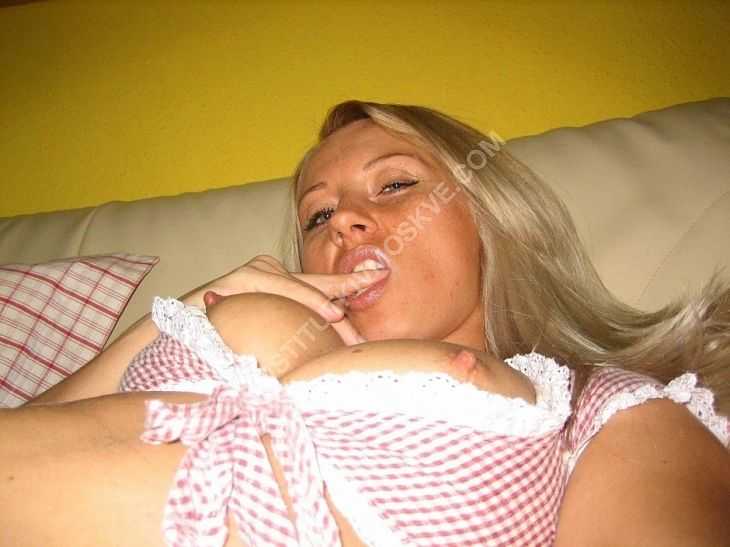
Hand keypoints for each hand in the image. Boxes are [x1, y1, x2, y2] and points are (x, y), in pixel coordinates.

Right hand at [184, 255, 388, 345]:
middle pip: (316, 285)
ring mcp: (252, 274)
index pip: (321, 287)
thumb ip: (292, 335)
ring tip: (343, 316)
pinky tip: (321, 312)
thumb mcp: (265, 336)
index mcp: (279, 285)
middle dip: (348, 289)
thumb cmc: (222, 339)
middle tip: (376, 284)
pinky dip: (299, 301)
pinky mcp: (235, 280)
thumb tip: (330, 352)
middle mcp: (268, 273)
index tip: (380, 277)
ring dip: (323, 303)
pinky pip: (273, 290)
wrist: (172, 336)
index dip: (351, 284)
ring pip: (296, 289)